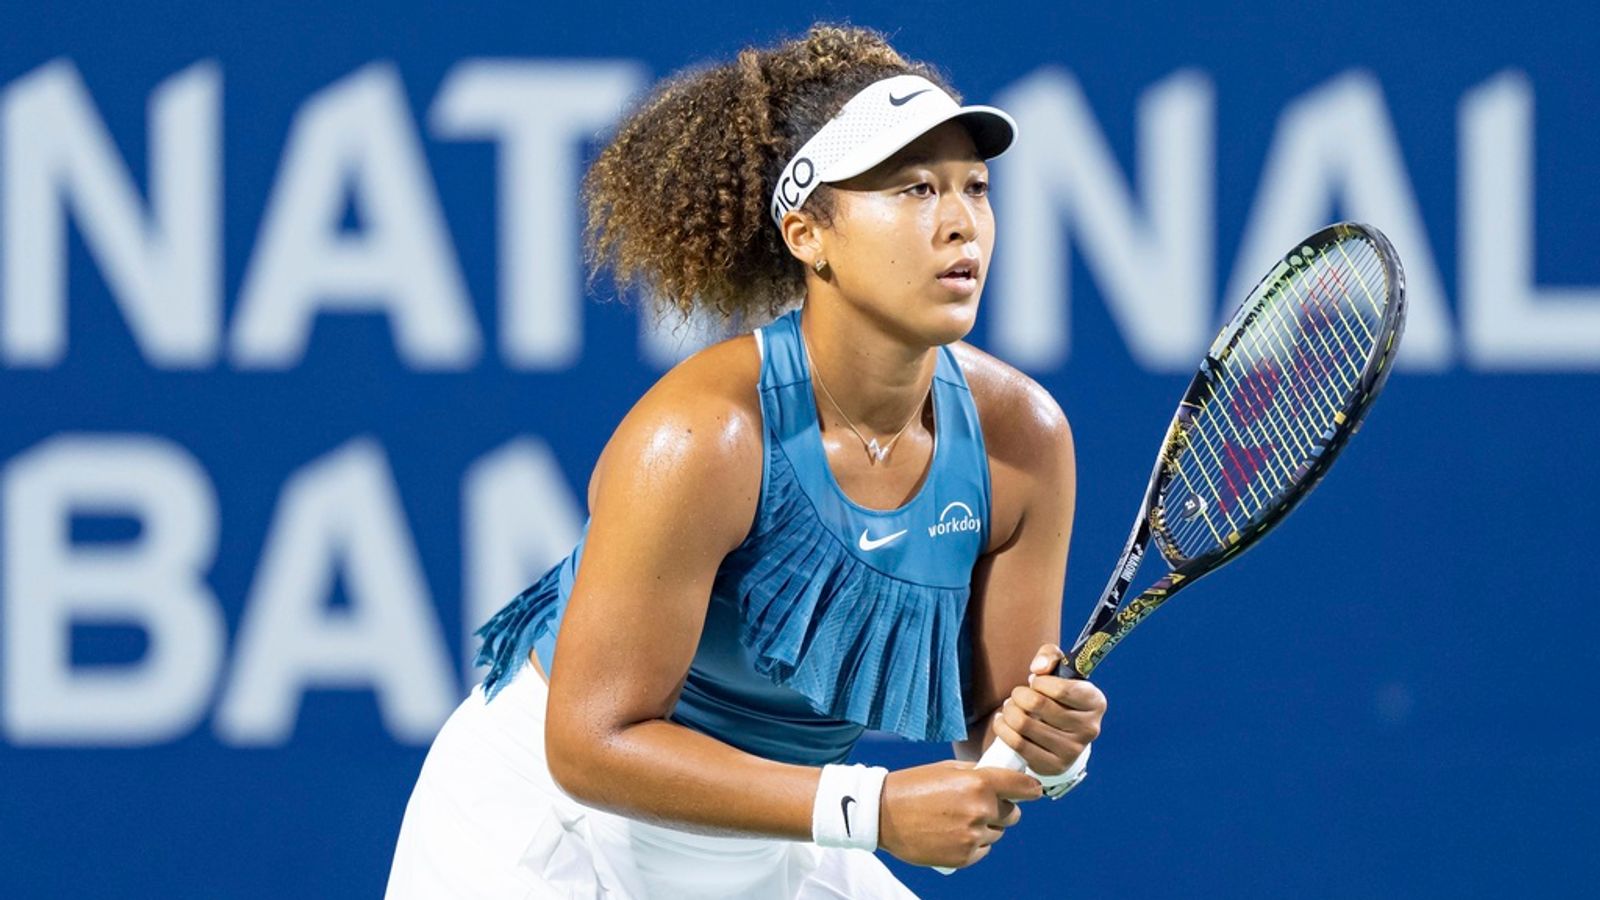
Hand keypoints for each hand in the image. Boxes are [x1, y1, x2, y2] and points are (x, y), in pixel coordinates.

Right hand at [877, 760, 1042, 868]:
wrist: (881, 815)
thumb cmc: (913, 786)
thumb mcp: (947, 768)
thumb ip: (977, 773)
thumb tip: (1002, 778)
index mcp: (978, 783)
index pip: (1023, 787)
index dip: (1030, 788)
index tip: (1032, 790)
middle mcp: (980, 809)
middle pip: (1013, 814)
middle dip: (1001, 809)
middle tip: (979, 806)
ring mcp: (973, 836)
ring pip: (997, 833)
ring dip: (985, 827)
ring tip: (958, 820)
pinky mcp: (964, 857)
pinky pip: (983, 850)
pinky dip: (973, 844)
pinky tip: (952, 835)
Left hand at [993, 643, 1105, 775]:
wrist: (1060, 736)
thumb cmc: (1058, 697)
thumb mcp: (1060, 671)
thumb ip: (1050, 656)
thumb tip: (1038, 668)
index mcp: (1095, 702)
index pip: (1062, 688)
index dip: (1040, 682)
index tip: (1034, 681)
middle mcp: (1089, 728)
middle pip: (1038, 704)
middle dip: (1019, 695)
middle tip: (1017, 695)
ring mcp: (1072, 750)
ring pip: (1024, 724)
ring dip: (1009, 711)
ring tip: (1010, 707)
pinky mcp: (1053, 766)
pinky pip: (1018, 744)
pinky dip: (1003, 729)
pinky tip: (1003, 721)